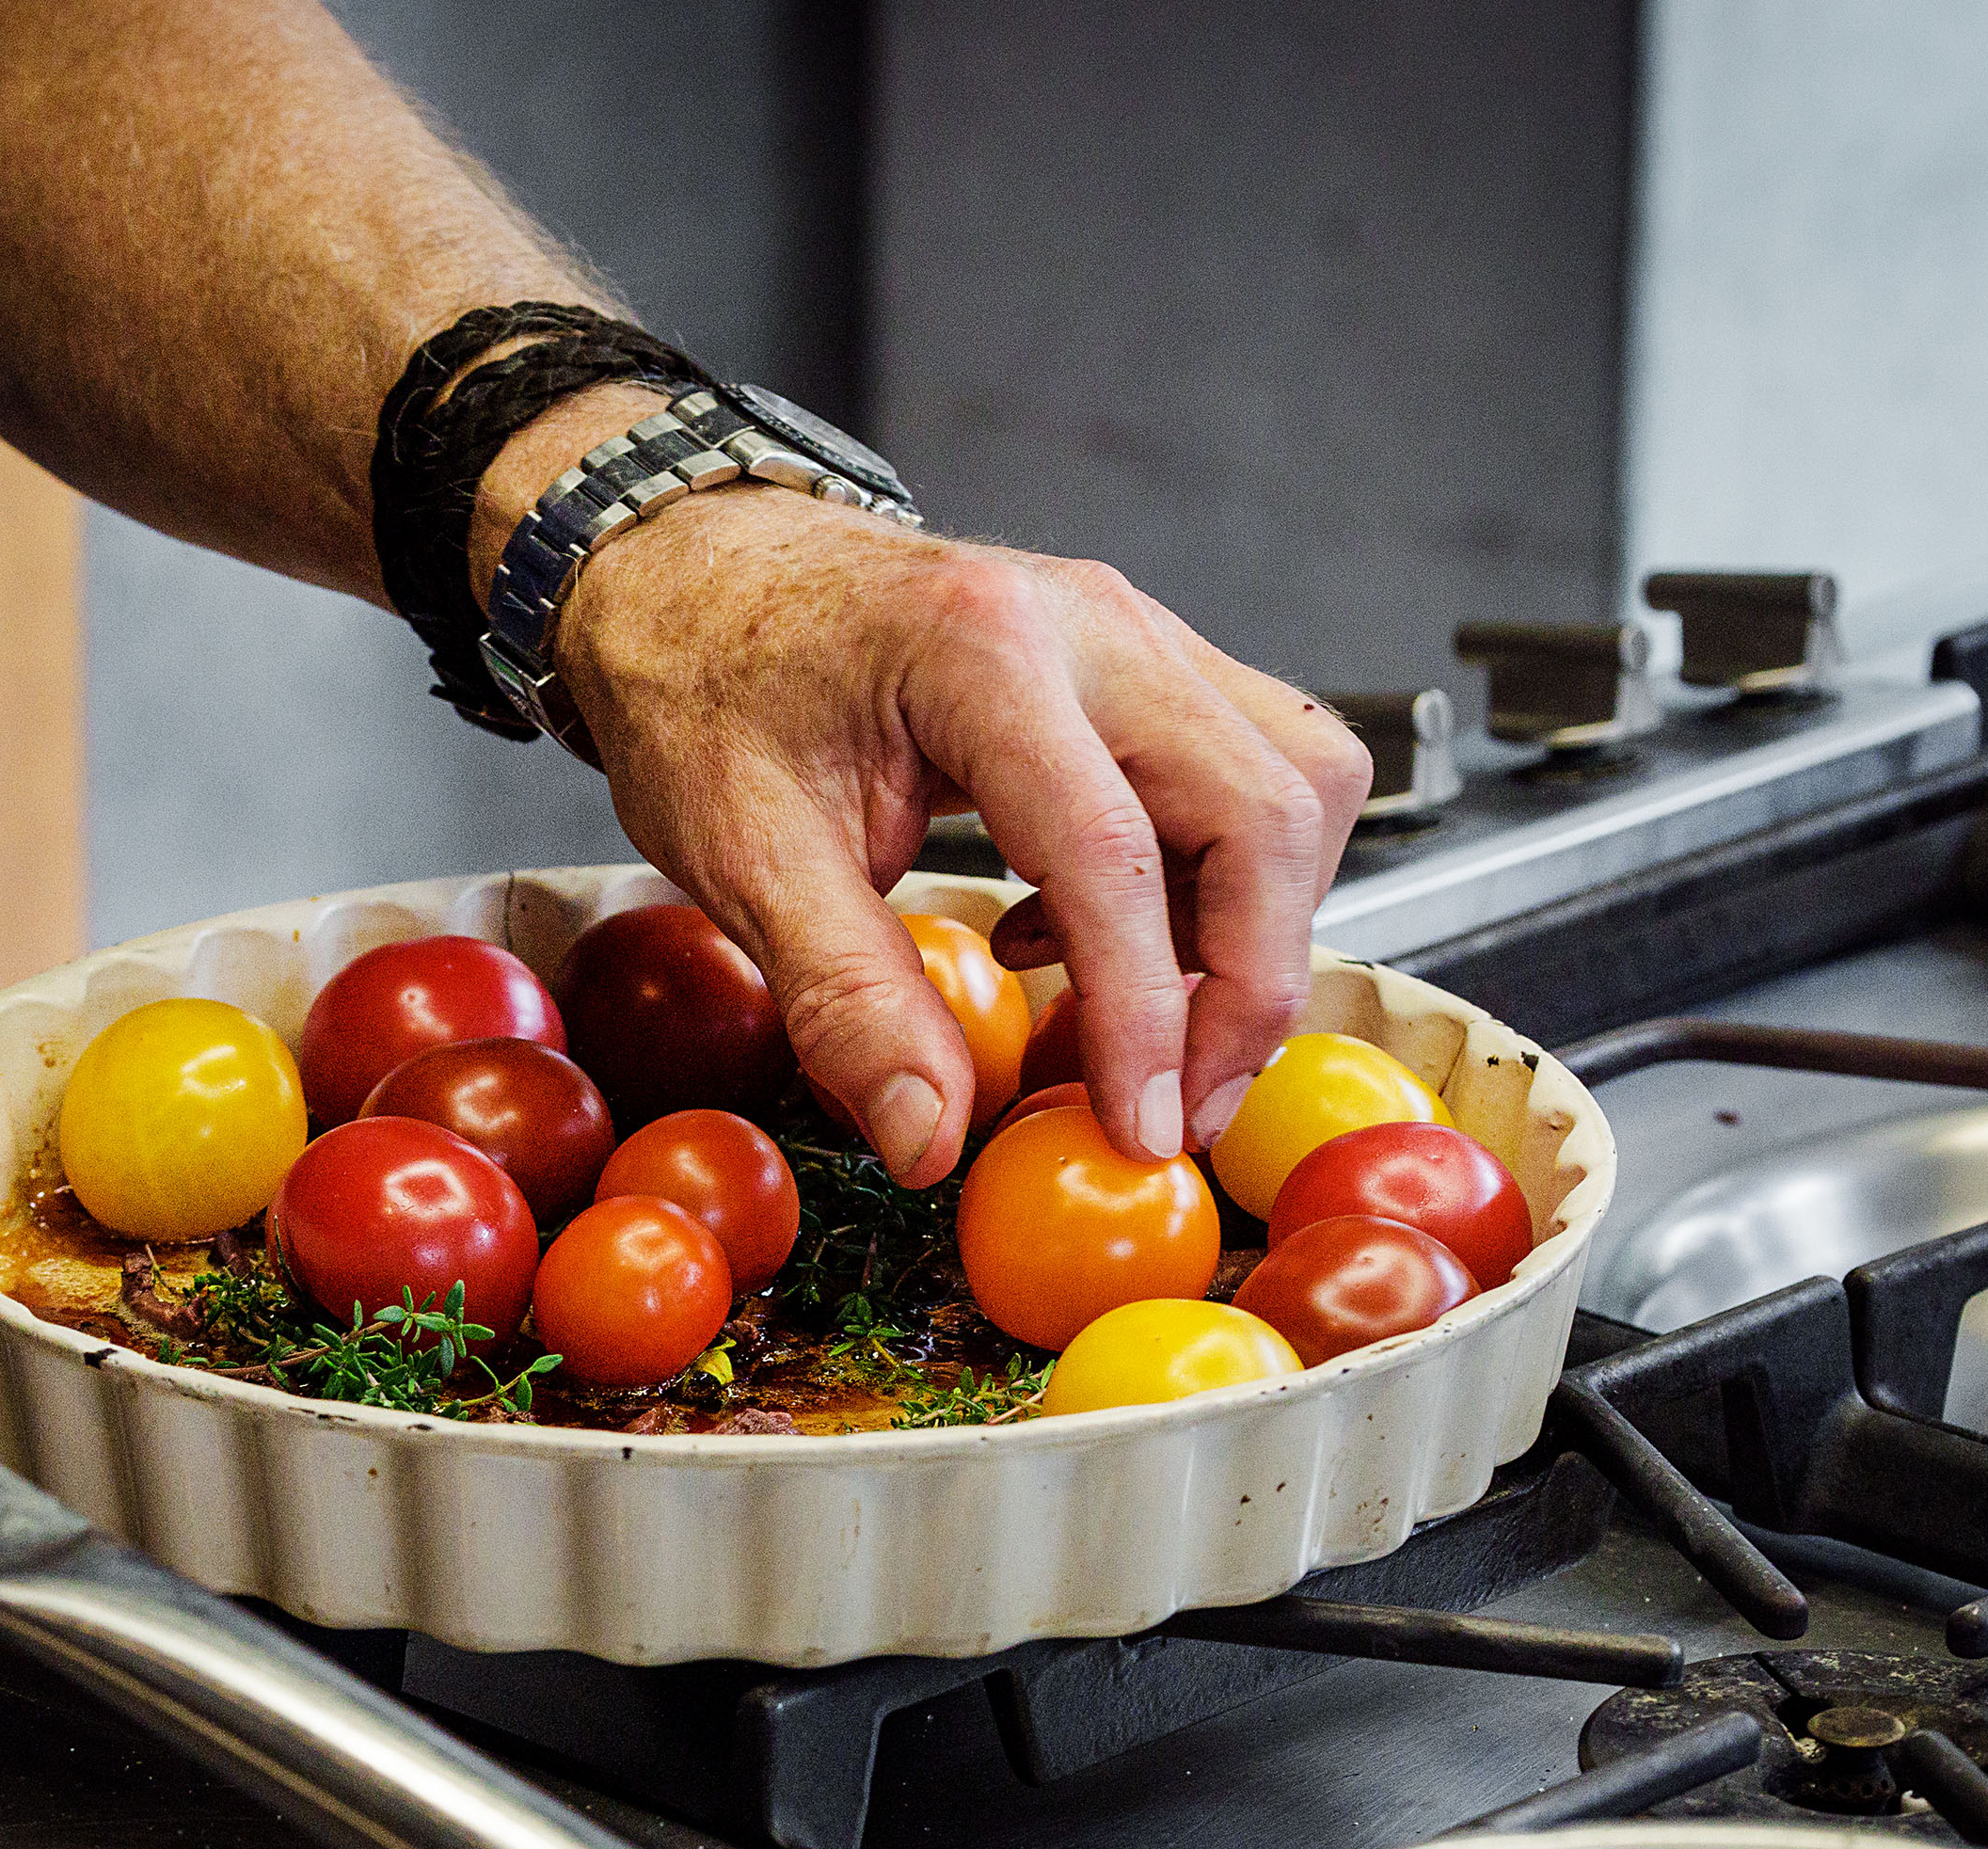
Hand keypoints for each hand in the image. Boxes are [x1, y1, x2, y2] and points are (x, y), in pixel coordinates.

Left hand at [543, 478, 1369, 1185]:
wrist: (694, 571)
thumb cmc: (707, 685)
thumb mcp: (742, 858)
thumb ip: (847, 999)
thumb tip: (928, 1137)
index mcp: (981, 652)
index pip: (1114, 850)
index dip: (1147, 1009)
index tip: (1144, 1127)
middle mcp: (1091, 623)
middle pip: (1267, 804)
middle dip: (1250, 979)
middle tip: (1181, 1104)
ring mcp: (1134, 632)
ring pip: (1293, 780)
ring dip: (1254, 922)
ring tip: (1144, 1023)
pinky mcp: (1144, 663)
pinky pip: (1247, 770)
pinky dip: (1211, 878)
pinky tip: (1087, 941)